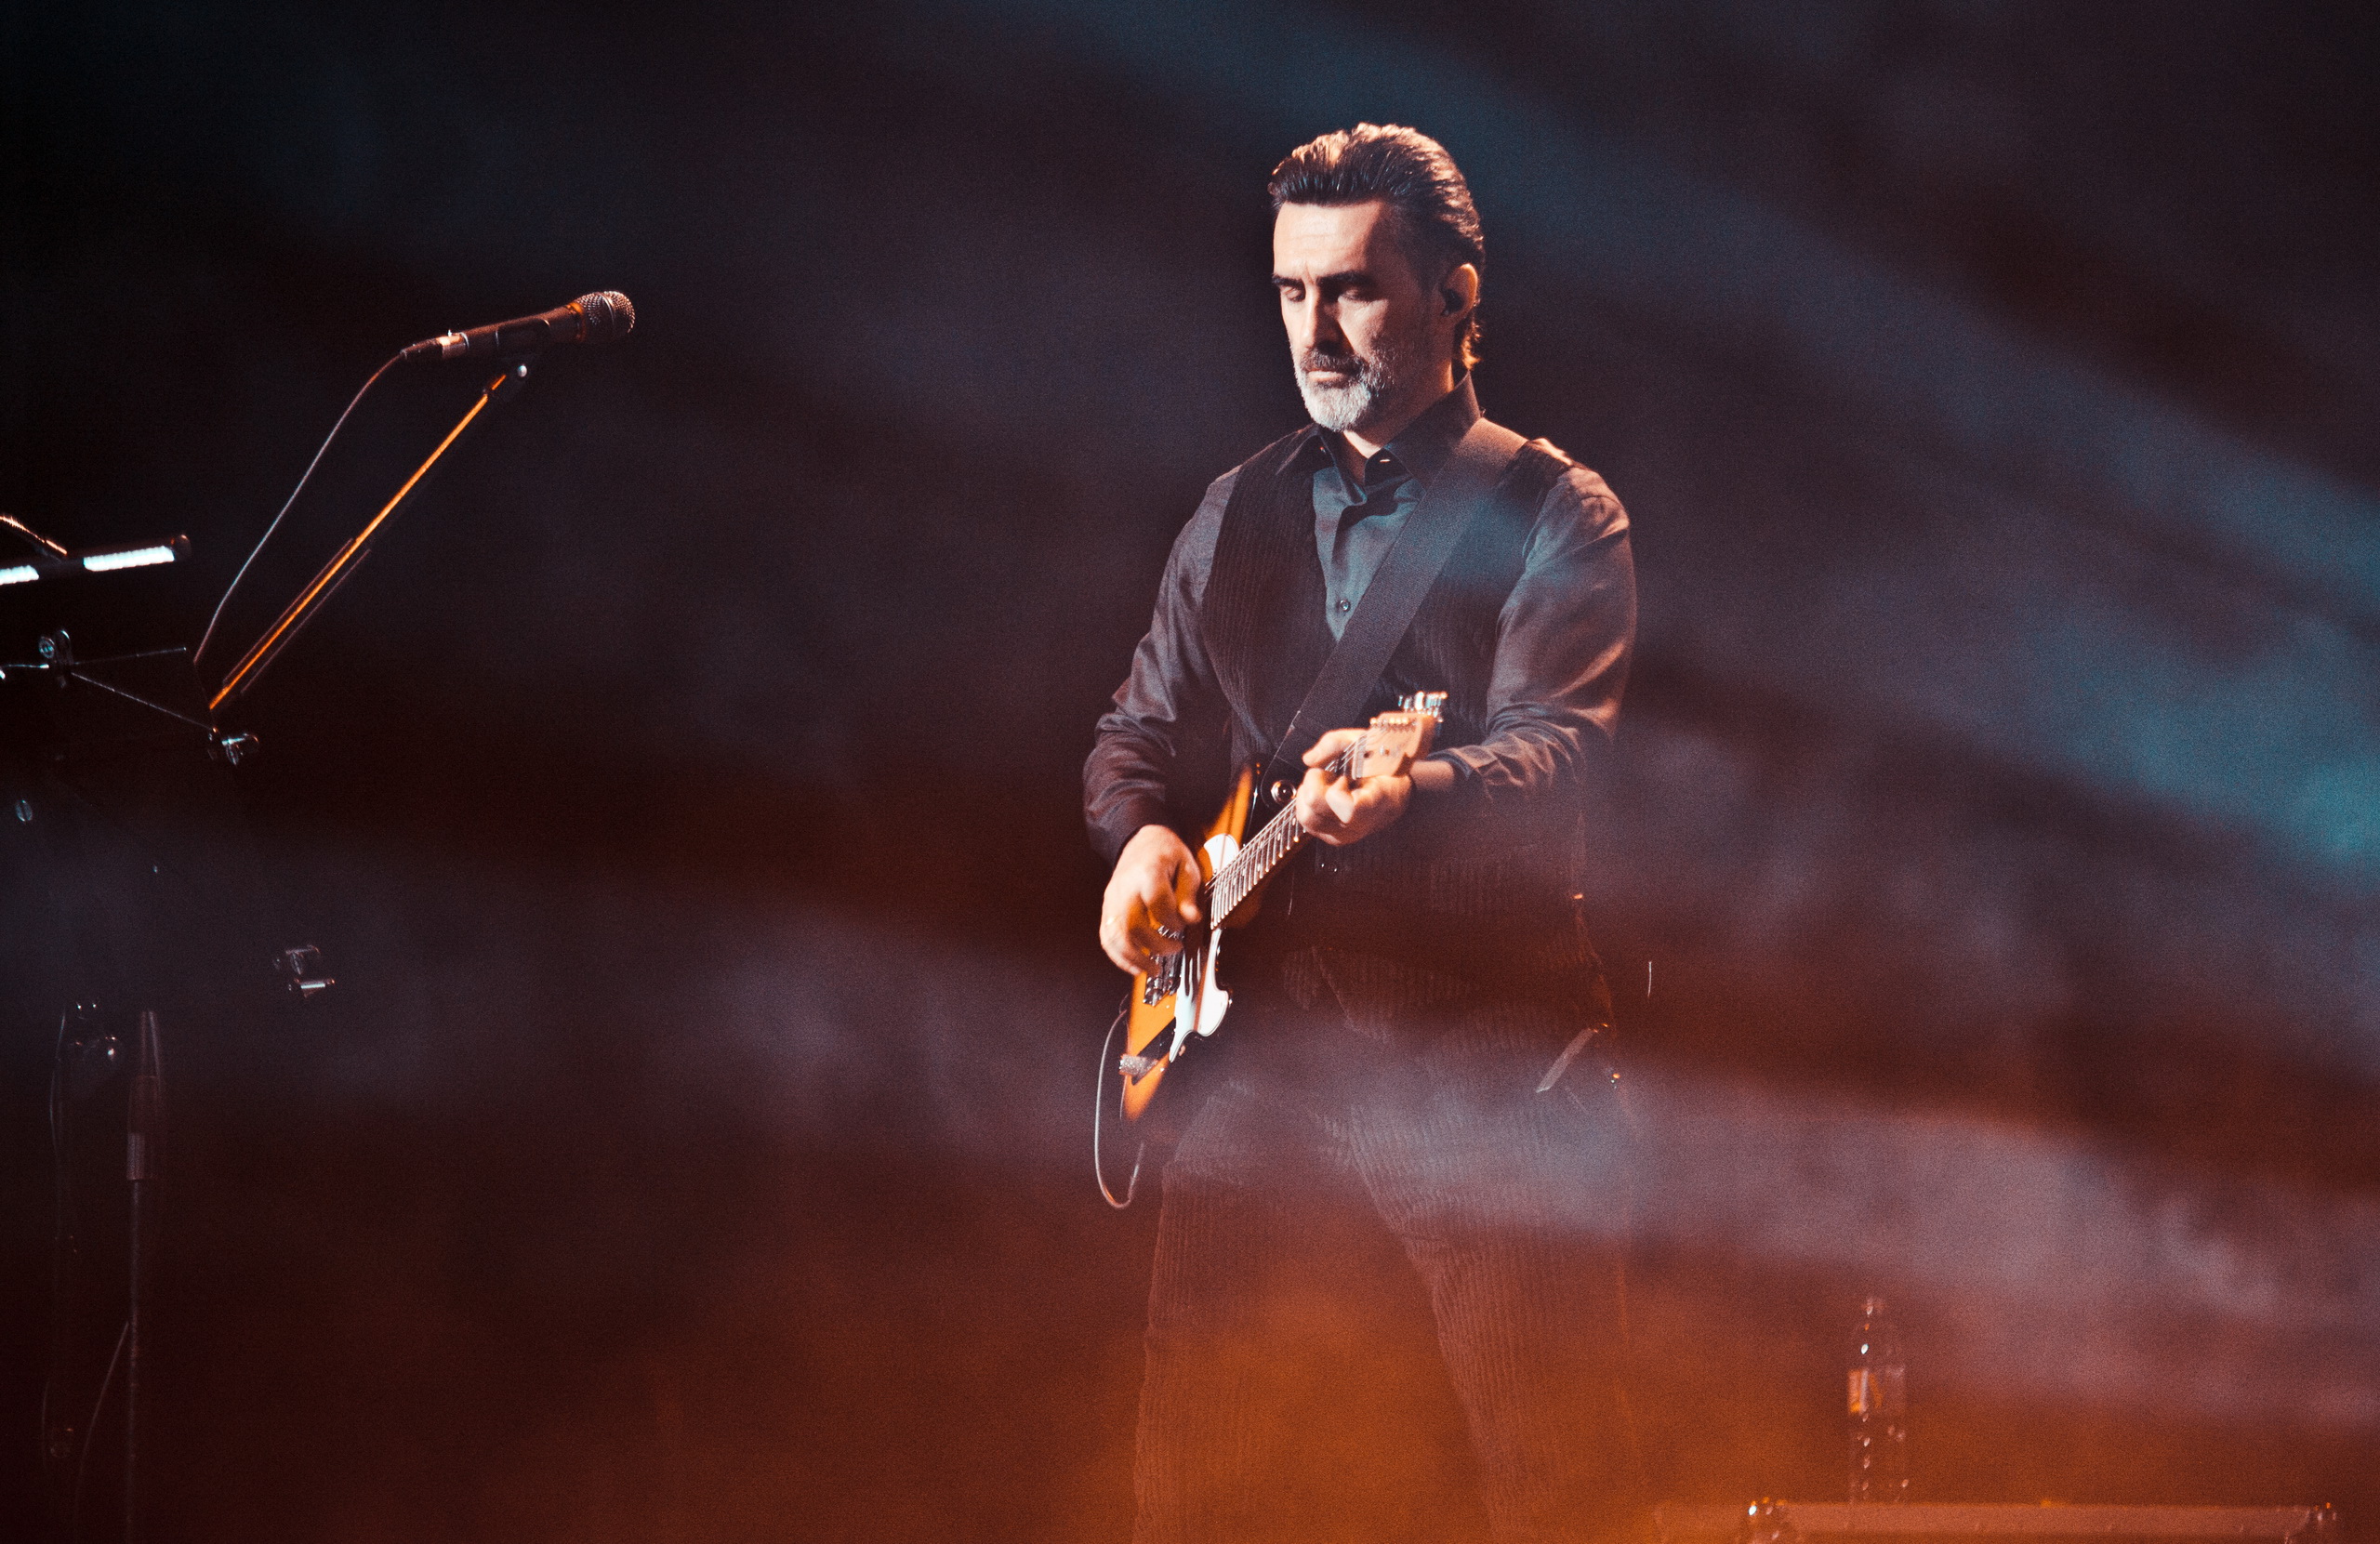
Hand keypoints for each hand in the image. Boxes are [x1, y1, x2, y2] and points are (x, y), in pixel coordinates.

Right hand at [1099, 824, 1203, 974]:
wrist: (1141, 841)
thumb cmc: (1165, 854)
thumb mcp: (1187, 866)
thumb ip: (1188, 894)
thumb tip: (1191, 918)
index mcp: (1147, 872)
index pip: (1156, 901)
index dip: (1172, 920)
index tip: (1184, 926)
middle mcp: (1125, 887)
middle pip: (1133, 924)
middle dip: (1155, 945)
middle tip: (1175, 949)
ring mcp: (1112, 899)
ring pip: (1116, 936)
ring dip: (1135, 958)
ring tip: (1153, 969)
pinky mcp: (1107, 909)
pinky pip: (1106, 937)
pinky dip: (1119, 956)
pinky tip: (1135, 967)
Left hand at [1295, 728, 1412, 846]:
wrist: (1395, 786)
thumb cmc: (1381, 764)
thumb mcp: (1363, 741)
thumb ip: (1334, 743)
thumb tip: (1309, 759)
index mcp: (1377, 802)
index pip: (1348, 810)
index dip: (1336, 789)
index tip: (1345, 777)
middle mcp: (1361, 825)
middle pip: (1314, 811)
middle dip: (1316, 784)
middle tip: (1332, 775)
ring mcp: (1346, 835)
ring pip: (1305, 818)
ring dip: (1310, 794)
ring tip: (1329, 784)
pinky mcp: (1334, 838)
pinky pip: (1306, 823)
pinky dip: (1309, 804)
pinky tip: (1326, 794)